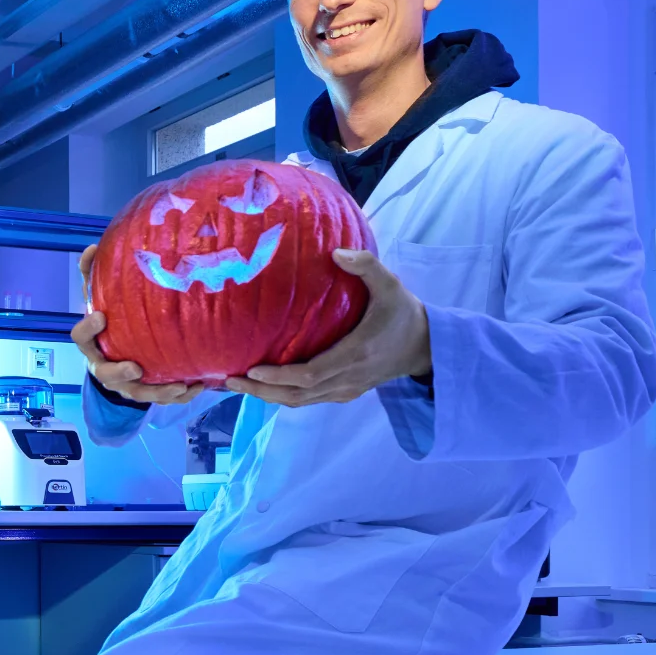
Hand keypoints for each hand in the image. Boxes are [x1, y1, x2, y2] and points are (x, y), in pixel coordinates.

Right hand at [73, 244, 206, 405]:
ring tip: (179, 386)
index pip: (81, 338)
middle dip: (120, 372)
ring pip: (138, 393)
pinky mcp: (144, 392)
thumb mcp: (99, 300)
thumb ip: (93, 277)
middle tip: (136, 367)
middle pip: (106, 374)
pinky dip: (179, 394)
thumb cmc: (109, 324)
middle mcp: (104, 367)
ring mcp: (125, 384)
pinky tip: (197, 386)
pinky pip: (161, 397)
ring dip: (158, 392)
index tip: (100, 315)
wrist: (115, 358)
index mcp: (92, 344)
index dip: (87, 329)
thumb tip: (92, 247)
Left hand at [227, 248, 431, 406]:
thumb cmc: (404, 314)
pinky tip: (263, 385)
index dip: (280, 376)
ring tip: (237, 384)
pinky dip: (284, 395)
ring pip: (301, 402)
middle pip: (298, 395)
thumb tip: (336, 252)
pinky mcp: (345, 392)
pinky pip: (309, 400)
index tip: (252, 369)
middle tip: (229, 380)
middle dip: (262, 390)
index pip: (310, 374)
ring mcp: (346, 389)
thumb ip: (366, 266)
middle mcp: (348, 378)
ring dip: (269, 396)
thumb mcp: (391, 285)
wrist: (426, 346)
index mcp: (355, 354)